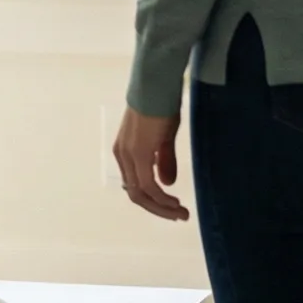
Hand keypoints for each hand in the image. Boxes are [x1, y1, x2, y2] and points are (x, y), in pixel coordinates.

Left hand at [112, 107, 189, 221]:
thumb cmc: (162, 106)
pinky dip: (161, 198)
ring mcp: (128, 154)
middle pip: (135, 194)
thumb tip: (167, 183)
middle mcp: (122, 155)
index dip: (152, 200)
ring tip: (181, 213)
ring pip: (140, 193)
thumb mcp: (163, 137)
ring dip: (161, 207)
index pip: (135, 185)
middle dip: (158, 209)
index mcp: (124, 152)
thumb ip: (164, 160)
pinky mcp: (139, 152)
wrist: (157, 85)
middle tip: (179, 216)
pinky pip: (148, 185)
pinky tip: (175, 202)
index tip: (172, 207)